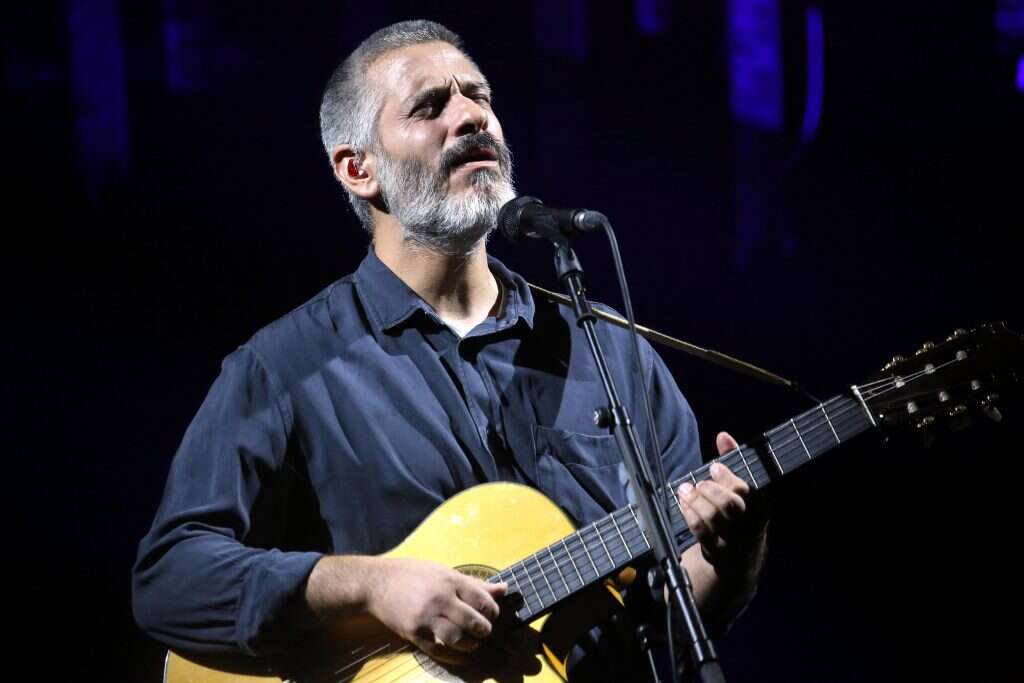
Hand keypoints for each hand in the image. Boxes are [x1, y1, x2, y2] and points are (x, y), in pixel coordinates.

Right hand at [365, 558, 506, 661]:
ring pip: (458, 638)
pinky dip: (452, 655)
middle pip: (473, 621)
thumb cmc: (413, 574)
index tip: (491, 615)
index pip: (482, 600)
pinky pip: (438, 651)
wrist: (377, 583)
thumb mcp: (444, 572)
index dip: (493, 611)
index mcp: (450, 581)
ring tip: (472, 642)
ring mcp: (426, 617)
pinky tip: (456, 652)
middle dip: (484, 630)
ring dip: (470, 645)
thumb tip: (504, 589)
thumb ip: (474, 584)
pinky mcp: (413, 633)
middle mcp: (440, 599)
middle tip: (483, 631)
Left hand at [676, 432, 767, 581]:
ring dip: (694, 500)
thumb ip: (733, 462)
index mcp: (761, 510)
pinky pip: (699, 530)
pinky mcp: (716, 551)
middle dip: (709, 490)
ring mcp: (733, 542)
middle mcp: (750, 527)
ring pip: (712, 517)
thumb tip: (723, 436)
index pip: (745, 491)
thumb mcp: (743, 492)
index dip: (727, 477)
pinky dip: (688, 514)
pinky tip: (684, 504)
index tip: (713, 467)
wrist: (740, 561)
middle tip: (699, 483)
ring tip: (685, 490)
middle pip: (729, 505)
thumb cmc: (740, 516)